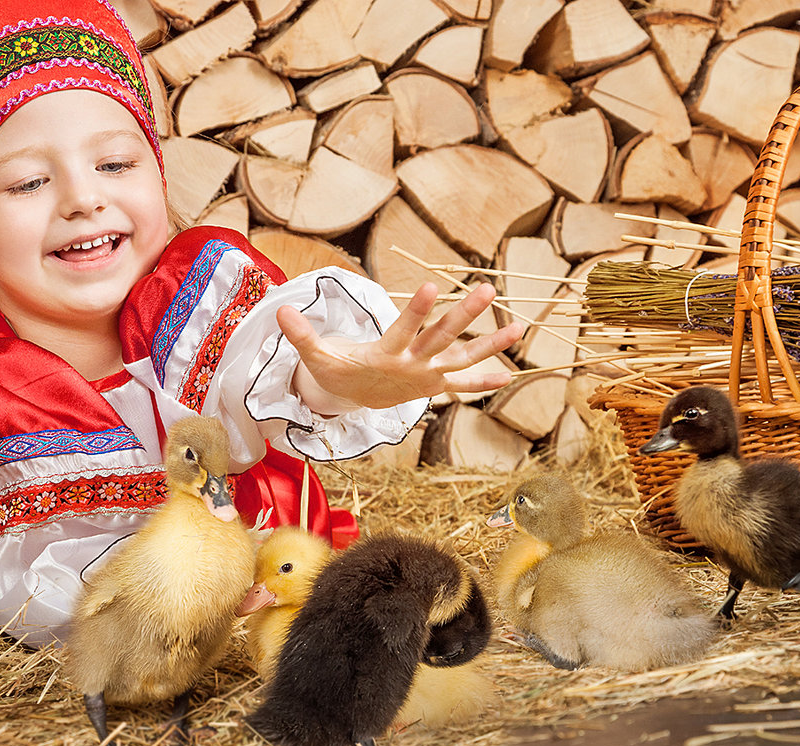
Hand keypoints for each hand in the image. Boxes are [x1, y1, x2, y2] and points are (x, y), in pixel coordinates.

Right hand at [277, 282, 524, 411]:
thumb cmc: (337, 373)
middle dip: (465, 314)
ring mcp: (428, 376)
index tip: (432, 286)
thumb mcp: (317, 357)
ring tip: (518, 327)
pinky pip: (464, 384)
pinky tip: (510, 372)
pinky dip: (485, 380)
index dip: (416, 309)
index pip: (404, 328)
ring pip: (464, 358)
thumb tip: (280, 309)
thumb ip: (302, 335)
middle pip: (442, 337)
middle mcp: (413, 366)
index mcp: (386, 356)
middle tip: (487, 291)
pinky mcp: (435, 383)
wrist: (353, 404)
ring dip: (492, 344)